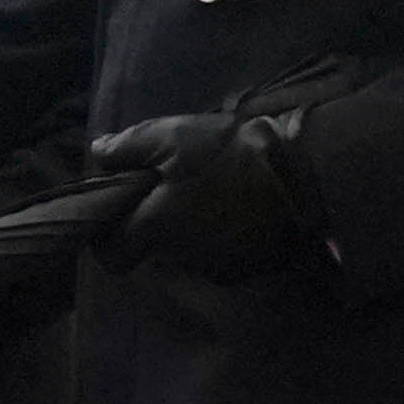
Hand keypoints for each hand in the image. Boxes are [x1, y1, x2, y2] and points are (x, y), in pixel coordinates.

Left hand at [90, 111, 325, 282]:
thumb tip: (98, 151)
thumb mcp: (174, 136)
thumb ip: (129, 146)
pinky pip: (223, 254)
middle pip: (154, 251)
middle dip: (156, 225)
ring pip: (189, 253)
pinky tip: (238, 205)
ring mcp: (220, 267)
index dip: (109, 239)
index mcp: (157, 229)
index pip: (112, 257)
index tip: (120, 213)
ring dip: (192, 229)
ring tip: (210, 191)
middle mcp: (183, 259)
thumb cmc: (230, 154)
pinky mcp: (250, 266)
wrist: (305, 175)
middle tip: (170, 188)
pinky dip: (223, 235)